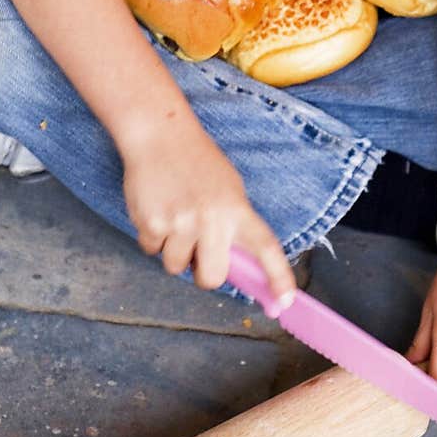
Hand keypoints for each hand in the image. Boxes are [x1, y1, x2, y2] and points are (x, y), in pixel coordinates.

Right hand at [121, 112, 295, 308]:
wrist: (160, 135)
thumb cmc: (196, 161)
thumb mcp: (228, 187)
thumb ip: (234, 223)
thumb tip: (237, 264)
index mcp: (237, 209)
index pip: (265, 248)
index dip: (278, 277)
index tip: (285, 301)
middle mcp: (213, 220)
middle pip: (212, 278)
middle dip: (203, 274)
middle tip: (197, 254)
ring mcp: (182, 224)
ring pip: (176, 266)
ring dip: (173, 250)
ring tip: (173, 216)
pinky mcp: (153, 224)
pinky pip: (151, 250)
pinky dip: (152, 236)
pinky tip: (156, 208)